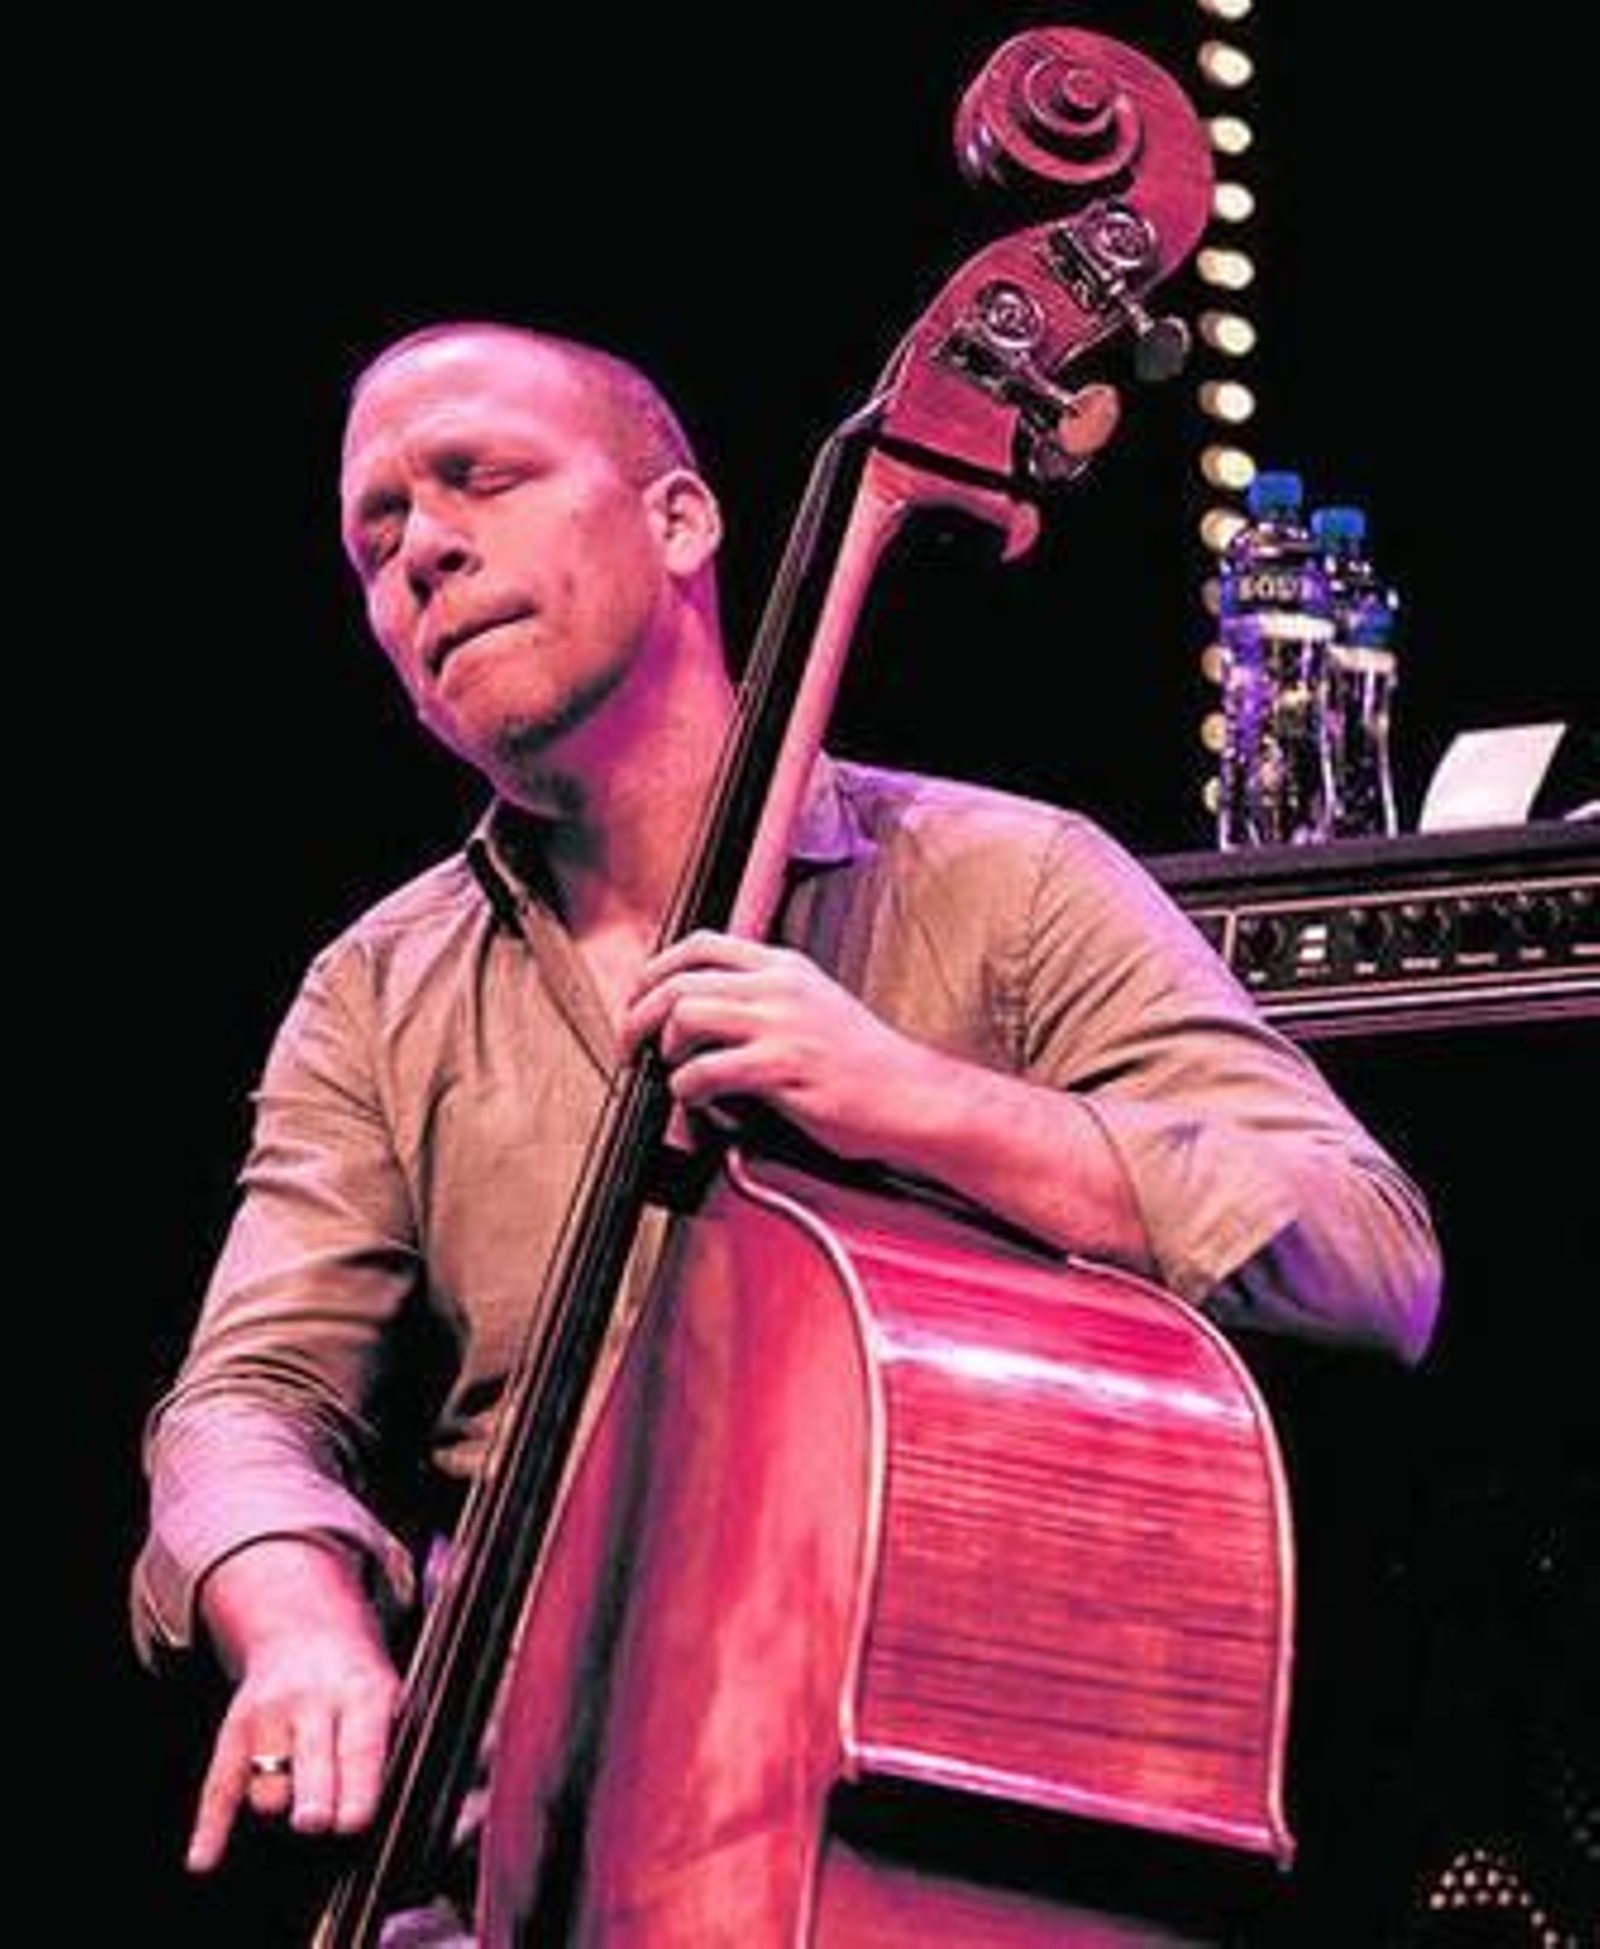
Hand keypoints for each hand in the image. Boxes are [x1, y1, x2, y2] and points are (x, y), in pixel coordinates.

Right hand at [186, 1540, 401, 1871]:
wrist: (305, 1627)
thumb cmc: (355, 1677)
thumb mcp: (389, 1694)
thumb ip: (386, 1745)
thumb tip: (370, 1810)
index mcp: (360, 1693)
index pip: (359, 1746)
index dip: (356, 1788)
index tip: (352, 1821)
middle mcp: (311, 1701)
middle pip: (308, 1764)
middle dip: (311, 1800)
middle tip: (315, 1821)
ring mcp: (268, 1715)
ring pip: (267, 1788)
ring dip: (283, 1802)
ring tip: (302, 1787)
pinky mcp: (235, 1730)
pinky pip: (220, 1784)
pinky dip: (211, 1824)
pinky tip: (204, 1857)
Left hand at [622, 930, 930, 1162]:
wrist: (912, 1096)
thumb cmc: (863, 1063)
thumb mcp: (814, 1005)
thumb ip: (765, 998)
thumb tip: (701, 1012)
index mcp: (785, 966)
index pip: (700, 943)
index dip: (656, 969)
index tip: (639, 999)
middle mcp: (779, 986)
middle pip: (679, 979)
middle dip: (639, 1014)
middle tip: (629, 1046)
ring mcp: (782, 1024)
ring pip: (686, 1014)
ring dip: (664, 1047)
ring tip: (673, 1071)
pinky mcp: (784, 1067)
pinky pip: (707, 1068)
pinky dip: (687, 1086)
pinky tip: (697, 1098)